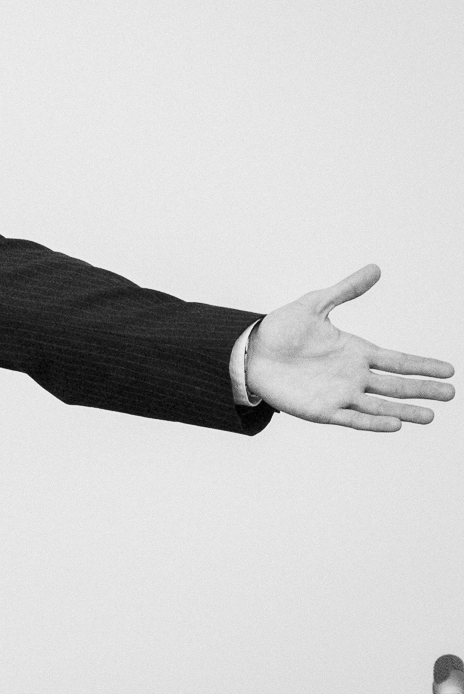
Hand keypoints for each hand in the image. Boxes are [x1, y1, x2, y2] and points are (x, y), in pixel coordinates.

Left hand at [246, 264, 453, 431]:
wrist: (249, 352)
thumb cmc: (280, 329)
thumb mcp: (315, 305)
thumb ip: (346, 290)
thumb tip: (375, 268)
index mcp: (356, 352)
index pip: (397, 361)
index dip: (422, 365)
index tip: (450, 370)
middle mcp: (353, 376)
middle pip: (396, 386)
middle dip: (423, 389)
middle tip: (451, 393)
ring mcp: (339, 395)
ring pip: (380, 406)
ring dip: (405, 411)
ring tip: (430, 416)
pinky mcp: (322, 410)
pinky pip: (352, 419)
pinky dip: (373, 423)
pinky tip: (394, 425)